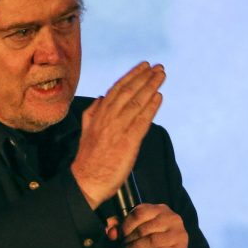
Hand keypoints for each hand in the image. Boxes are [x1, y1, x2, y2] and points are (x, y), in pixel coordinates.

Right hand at [71, 62, 164, 208]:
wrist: (86, 180)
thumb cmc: (88, 159)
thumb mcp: (86, 130)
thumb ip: (92, 113)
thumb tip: (101, 99)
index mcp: (99, 114)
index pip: (117, 89)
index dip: (132, 76)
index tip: (144, 66)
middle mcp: (108, 118)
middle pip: (129, 92)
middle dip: (144, 77)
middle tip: (158, 67)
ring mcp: (118, 129)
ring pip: (136, 102)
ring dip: (150, 87)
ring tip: (161, 76)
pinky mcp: (128, 142)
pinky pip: (142, 121)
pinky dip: (151, 107)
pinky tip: (159, 97)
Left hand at [105, 204, 188, 247]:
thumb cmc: (152, 247)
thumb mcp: (135, 234)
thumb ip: (122, 228)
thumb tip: (109, 227)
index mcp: (161, 210)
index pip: (140, 212)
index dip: (125, 224)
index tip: (117, 235)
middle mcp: (173, 220)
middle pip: (143, 228)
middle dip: (127, 240)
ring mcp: (179, 235)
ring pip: (150, 241)